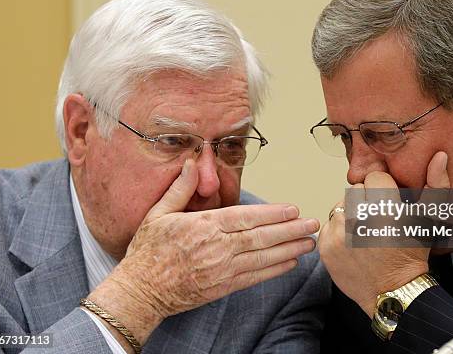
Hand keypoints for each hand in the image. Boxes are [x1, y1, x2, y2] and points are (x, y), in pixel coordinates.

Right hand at [88, 159, 318, 344]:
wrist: (140, 290)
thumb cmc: (148, 251)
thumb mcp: (159, 213)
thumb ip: (180, 188)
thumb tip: (192, 162)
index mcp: (204, 226)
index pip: (246, 217)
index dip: (273, 213)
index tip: (293, 209)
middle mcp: (217, 247)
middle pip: (261, 236)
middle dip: (291, 230)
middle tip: (312, 224)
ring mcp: (222, 269)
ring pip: (263, 257)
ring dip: (290, 248)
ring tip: (310, 242)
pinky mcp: (223, 287)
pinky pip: (255, 277)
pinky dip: (275, 270)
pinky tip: (291, 262)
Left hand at [319, 151, 448, 316]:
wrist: (393, 292)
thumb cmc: (412, 254)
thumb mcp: (430, 218)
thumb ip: (436, 184)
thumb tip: (438, 156)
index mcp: (386, 207)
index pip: (374, 178)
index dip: (383, 191)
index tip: (389, 207)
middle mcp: (360, 218)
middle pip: (355, 190)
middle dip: (366, 201)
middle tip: (378, 221)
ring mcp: (340, 232)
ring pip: (341, 205)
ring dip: (352, 215)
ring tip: (366, 233)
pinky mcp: (326, 245)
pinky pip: (329, 224)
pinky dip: (339, 231)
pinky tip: (354, 243)